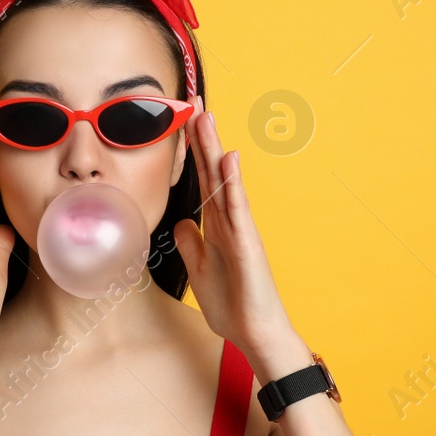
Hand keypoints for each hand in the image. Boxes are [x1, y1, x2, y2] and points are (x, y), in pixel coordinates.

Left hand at [172, 111, 303, 368]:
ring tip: (207, 117)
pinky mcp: (248, 243)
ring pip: (225, 181)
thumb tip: (181, 221)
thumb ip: (191, 243)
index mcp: (216, 226)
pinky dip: (233, 183)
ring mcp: (240, 229)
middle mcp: (229, 221)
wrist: (254, 333)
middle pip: (212, 170)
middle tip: (192, 102)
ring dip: (215, 149)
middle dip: (202, 137)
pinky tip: (229, 159)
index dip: (191, 151)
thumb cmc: (232, 305)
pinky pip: (238, 208)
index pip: (201, 180)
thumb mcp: (199, 269)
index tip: (182, 120)